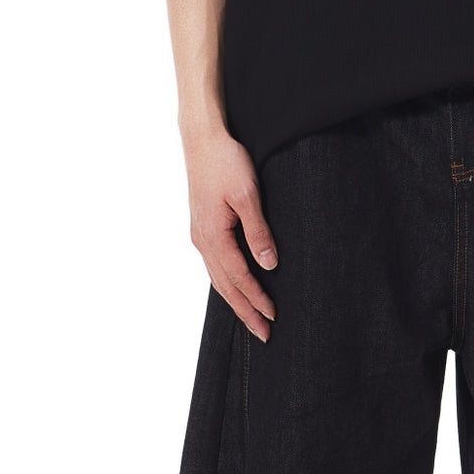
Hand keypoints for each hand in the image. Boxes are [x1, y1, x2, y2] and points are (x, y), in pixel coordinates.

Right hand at [184, 126, 278, 340]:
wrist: (202, 138)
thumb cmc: (226, 161)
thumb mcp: (248, 195)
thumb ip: (258, 231)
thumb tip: (269, 264)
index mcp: (213, 235)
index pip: (239, 277)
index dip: (257, 299)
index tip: (274, 317)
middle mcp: (202, 240)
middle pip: (225, 286)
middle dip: (244, 311)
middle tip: (263, 335)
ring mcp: (200, 234)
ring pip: (218, 277)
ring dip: (235, 300)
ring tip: (251, 318)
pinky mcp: (202, 226)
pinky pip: (214, 264)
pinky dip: (226, 282)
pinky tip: (235, 287)